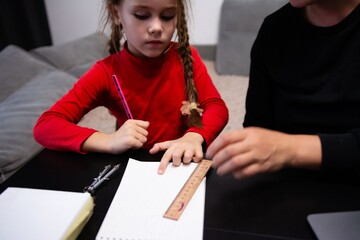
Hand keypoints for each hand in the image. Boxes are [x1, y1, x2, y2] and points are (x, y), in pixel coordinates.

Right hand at [108, 119, 148, 152]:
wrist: (109, 143)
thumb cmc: (120, 136)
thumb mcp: (128, 127)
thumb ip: (138, 125)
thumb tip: (148, 123)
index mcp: (131, 121)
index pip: (146, 125)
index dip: (142, 131)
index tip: (135, 133)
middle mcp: (131, 126)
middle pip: (146, 133)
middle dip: (140, 138)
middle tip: (131, 139)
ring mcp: (130, 133)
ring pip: (144, 140)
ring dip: (138, 143)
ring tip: (130, 142)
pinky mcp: (130, 140)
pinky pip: (140, 145)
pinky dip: (136, 147)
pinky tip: (129, 145)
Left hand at [150, 132, 203, 173]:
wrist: (193, 137)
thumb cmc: (180, 143)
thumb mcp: (169, 144)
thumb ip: (159, 147)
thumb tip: (151, 151)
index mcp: (173, 146)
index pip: (166, 155)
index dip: (163, 164)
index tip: (160, 172)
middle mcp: (181, 146)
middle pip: (176, 156)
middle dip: (176, 162)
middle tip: (178, 162)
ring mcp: (190, 148)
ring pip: (187, 157)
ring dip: (186, 161)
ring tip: (186, 160)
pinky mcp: (199, 149)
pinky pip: (198, 157)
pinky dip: (196, 160)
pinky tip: (194, 159)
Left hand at [206, 127, 320, 178]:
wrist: (289, 148)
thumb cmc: (269, 140)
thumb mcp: (253, 132)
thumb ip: (238, 138)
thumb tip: (219, 146)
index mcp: (248, 133)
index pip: (227, 138)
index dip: (215, 146)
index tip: (209, 152)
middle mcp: (252, 143)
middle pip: (229, 151)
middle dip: (218, 159)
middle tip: (213, 163)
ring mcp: (258, 155)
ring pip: (236, 162)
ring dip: (225, 168)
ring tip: (220, 171)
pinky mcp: (263, 166)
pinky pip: (246, 172)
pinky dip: (237, 174)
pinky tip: (233, 174)